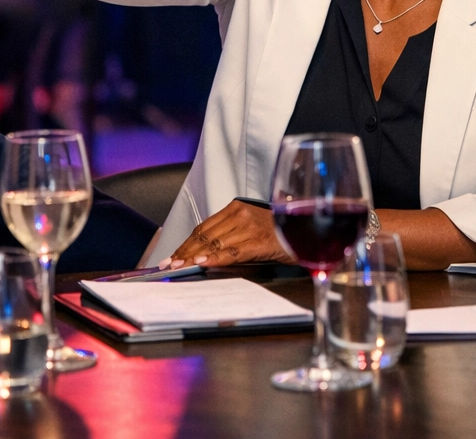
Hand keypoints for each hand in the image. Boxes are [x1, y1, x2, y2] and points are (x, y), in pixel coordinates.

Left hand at [159, 201, 294, 268]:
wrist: (306, 235)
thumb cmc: (280, 234)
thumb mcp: (251, 230)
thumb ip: (230, 237)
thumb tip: (204, 256)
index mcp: (236, 208)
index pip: (203, 228)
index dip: (185, 243)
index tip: (172, 256)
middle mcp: (241, 214)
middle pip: (205, 235)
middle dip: (185, 252)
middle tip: (169, 265)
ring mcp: (250, 227)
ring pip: (214, 243)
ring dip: (194, 257)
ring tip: (179, 267)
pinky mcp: (259, 241)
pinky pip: (232, 251)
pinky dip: (215, 258)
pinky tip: (203, 264)